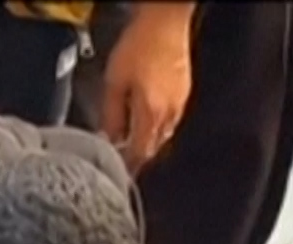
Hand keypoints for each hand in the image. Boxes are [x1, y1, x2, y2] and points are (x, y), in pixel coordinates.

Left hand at [102, 4, 194, 172]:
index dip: (127, 166)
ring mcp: (180, 103)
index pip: (140, 153)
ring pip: (163, 134)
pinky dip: (157, 124)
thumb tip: (107, 138)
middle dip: (137, 155)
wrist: (165, 21)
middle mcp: (169, 113)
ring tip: (132, 139)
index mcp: (151, 113)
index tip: (118, 172)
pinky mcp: (184, 92)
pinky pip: (171, 118)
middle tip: (122, 158)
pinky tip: (147, 117)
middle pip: (153, 147)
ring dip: (147, 140)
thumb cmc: (140, 44)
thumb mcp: (114, 81)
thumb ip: (110, 115)